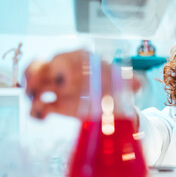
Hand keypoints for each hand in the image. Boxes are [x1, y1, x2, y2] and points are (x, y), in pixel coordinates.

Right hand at [25, 50, 142, 119]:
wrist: (110, 98)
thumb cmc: (113, 82)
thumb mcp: (122, 81)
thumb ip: (132, 81)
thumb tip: (142, 85)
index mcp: (78, 60)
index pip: (64, 60)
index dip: (62, 69)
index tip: (66, 83)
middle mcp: (63, 70)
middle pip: (41, 68)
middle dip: (36, 77)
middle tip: (38, 89)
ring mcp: (56, 86)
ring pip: (34, 83)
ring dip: (31, 91)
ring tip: (38, 103)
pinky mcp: (56, 104)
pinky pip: (40, 106)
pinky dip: (37, 112)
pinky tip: (42, 117)